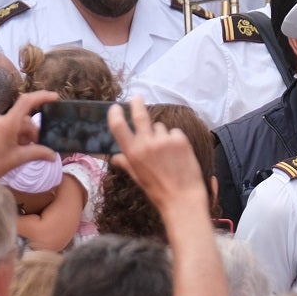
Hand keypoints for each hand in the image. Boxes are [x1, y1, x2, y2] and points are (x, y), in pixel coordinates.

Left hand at [0, 91, 59, 179]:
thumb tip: (53, 156)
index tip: (54, 97)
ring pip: (7, 122)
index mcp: (7, 124)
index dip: (42, 97)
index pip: (27, 102)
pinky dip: (2, 132)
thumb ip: (37, 153)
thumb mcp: (17, 159)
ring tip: (14, 149)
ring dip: (15, 132)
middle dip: (28, 131)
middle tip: (32, 147)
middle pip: (20, 118)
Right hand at [107, 97, 207, 214]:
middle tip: (137, 97)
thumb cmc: (158, 190)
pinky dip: (175, 139)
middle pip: (140, 115)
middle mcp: (146, 143)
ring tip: (167, 153)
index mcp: (132, 153)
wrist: (182, 198)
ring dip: (160, 134)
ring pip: (160, 127)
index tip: (116, 107)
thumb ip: (127, 163)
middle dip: (137, 104)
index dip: (116, 114)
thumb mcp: (138, 177)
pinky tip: (177, 154)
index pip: (118, 126)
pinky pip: (174, 132)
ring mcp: (164, 140)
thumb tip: (114, 157)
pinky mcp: (180, 140)